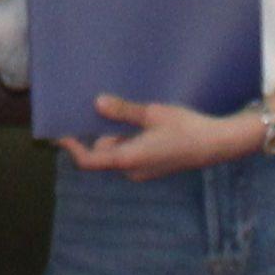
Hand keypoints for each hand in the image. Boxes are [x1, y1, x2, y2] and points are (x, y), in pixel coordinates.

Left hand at [62, 93, 265, 178]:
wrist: (216, 144)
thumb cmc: (186, 128)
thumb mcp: (153, 114)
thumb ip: (124, 111)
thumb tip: (97, 104)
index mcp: (129, 159)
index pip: (89, 160)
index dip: (71, 147)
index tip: (58, 132)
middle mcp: (132, 169)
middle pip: (101, 152)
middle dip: (95, 131)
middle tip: (89, 105)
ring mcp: (142, 169)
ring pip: (116, 150)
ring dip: (112, 132)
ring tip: (114, 105)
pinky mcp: (151, 165)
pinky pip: (129, 151)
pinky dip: (125, 137)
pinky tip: (134, 117)